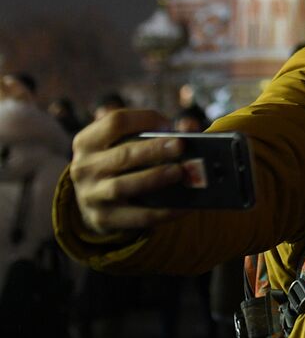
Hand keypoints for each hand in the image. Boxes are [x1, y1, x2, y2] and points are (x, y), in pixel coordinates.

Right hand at [69, 108, 187, 234]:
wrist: (92, 199)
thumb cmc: (118, 161)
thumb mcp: (124, 141)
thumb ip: (153, 129)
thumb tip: (188, 126)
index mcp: (88, 141)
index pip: (115, 123)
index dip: (144, 119)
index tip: (167, 123)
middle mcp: (84, 168)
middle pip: (122, 155)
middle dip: (153, 150)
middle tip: (180, 146)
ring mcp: (91, 195)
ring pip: (122, 186)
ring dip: (153, 178)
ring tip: (179, 172)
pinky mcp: (103, 218)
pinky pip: (136, 216)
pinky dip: (161, 212)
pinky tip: (182, 206)